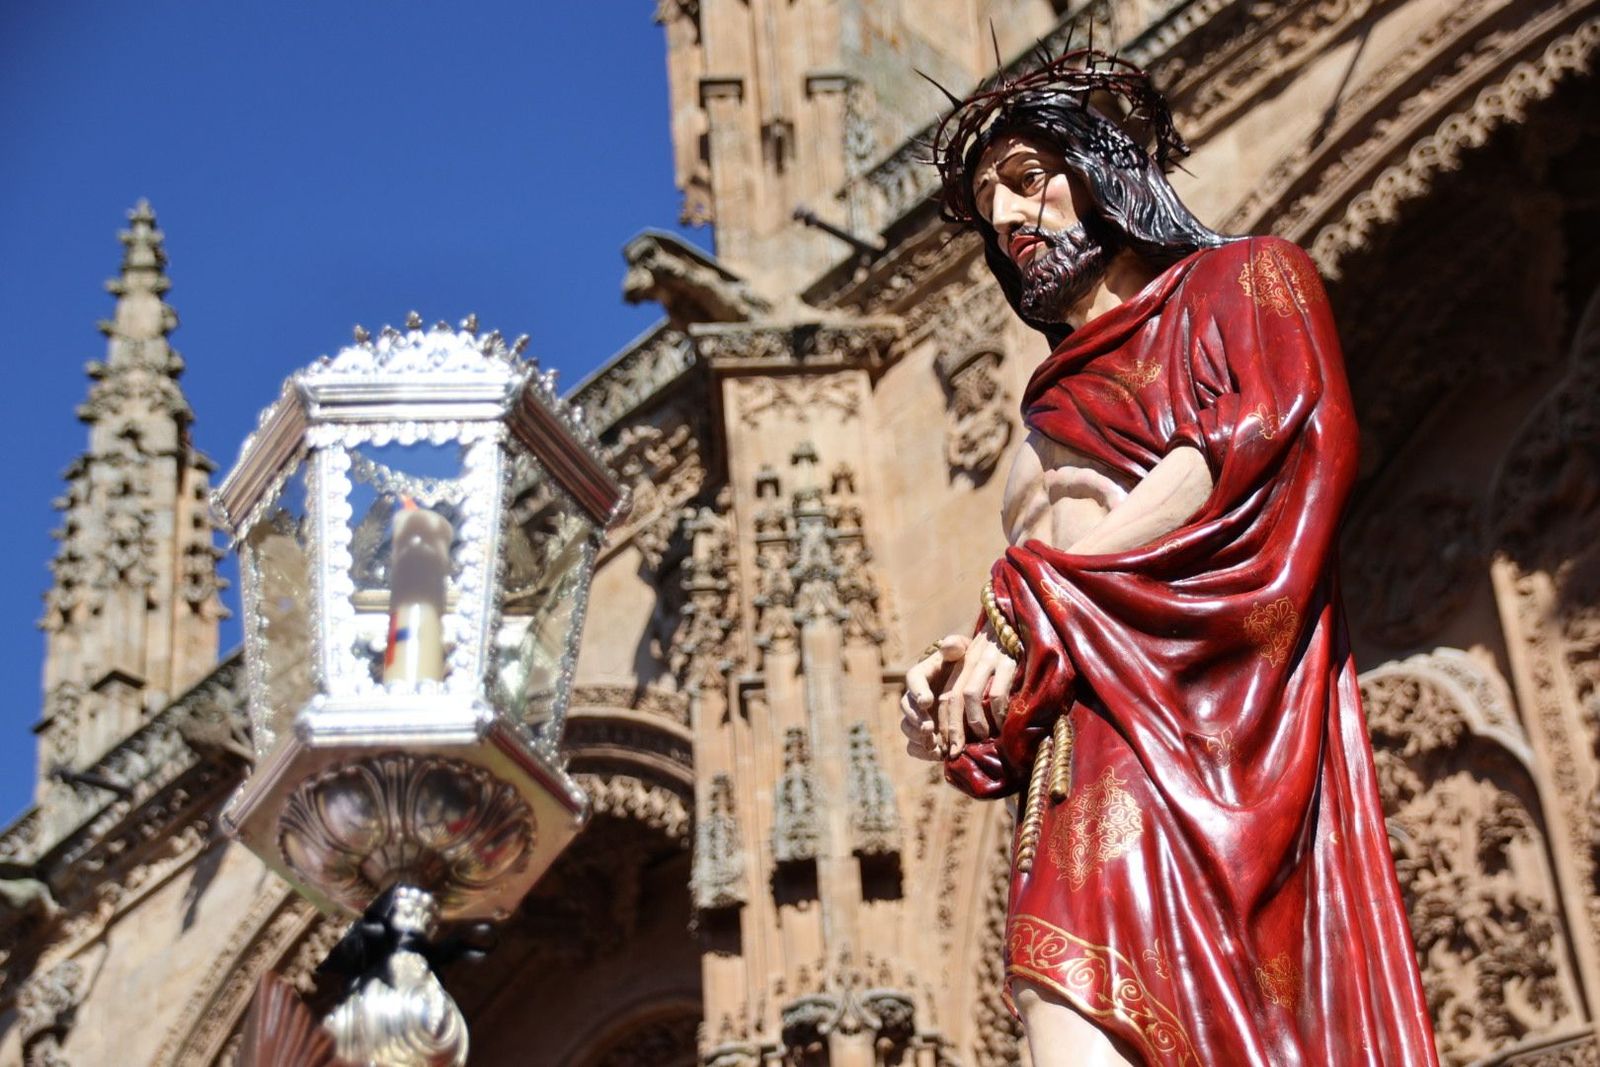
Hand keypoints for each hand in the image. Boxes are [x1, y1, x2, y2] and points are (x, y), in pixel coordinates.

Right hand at [901, 635, 966, 760]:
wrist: (969, 686)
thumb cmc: (965, 664)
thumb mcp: (963, 650)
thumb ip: (956, 646)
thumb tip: (949, 645)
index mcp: (921, 675)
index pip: (913, 680)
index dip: (917, 691)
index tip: (927, 701)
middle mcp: (915, 697)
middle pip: (906, 708)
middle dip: (916, 719)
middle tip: (928, 727)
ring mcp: (917, 717)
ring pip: (907, 729)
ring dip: (918, 738)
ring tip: (934, 744)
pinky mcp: (923, 735)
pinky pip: (914, 747)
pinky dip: (922, 753)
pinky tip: (937, 755)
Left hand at [937, 628, 1017, 756]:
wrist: (1021, 618)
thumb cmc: (1005, 649)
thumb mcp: (984, 663)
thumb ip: (972, 685)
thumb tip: (969, 723)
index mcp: (962, 664)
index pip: (945, 695)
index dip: (943, 723)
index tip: (945, 746)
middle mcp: (970, 661)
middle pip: (952, 698)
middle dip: (952, 728)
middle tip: (955, 752)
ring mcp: (988, 659)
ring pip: (969, 694)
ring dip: (973, 721)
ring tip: (982, 738)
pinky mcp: (1007, 661)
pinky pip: (996, 691)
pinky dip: (997, 711)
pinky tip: (1003, 723)